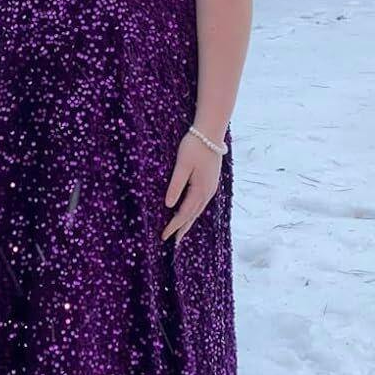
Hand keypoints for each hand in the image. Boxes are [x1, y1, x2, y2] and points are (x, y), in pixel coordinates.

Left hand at [161, 129, 222, 245]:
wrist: (211, 132)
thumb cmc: (194, 146)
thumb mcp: (182, 165)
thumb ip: (176, 185)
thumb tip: (168, 205)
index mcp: (200, 189)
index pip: (184, 213)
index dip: (174, 226)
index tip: (164, 236)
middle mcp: (208, 192)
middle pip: (193, 215)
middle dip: (182, 229)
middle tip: (172, 242)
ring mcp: (211, 187)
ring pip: (198, 210)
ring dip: (188, 222)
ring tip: (180, 232)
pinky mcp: (210, 182)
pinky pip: (200, 202)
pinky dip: (193, 211)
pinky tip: (189, 212)